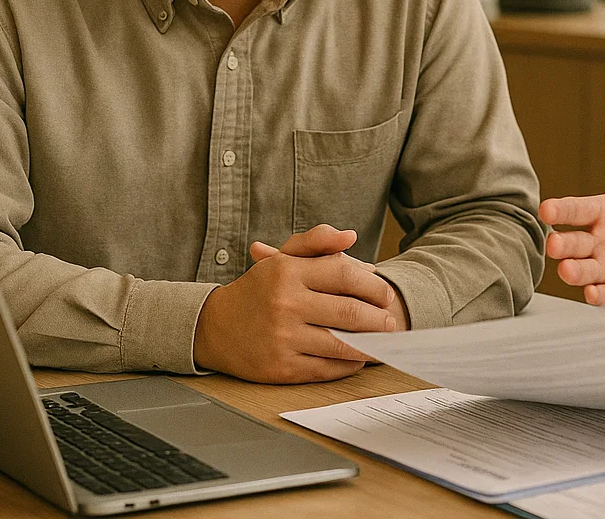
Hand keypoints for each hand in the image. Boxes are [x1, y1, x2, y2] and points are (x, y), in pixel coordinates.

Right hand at [193, 225, 399, 382]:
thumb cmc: (258, 289)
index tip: (386, 295)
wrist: (214, 327)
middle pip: (349, 312)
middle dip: (378, 320)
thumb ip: (317, 241)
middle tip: (390, 323)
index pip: (345, 274)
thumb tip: (351, 237)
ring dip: (369, 346)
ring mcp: (282, 338)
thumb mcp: (283, 258)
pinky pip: (326, 369)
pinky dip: (347, 365)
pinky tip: (355, 359)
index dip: (373, 286)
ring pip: (342, 344)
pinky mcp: (280, 368)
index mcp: (288, 272)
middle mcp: (285, 304)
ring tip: (382, 343)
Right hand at [538, 123, 604, 313]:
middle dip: (561, 245)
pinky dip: (598, 298)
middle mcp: (597, 242)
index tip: (547, 209)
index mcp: (602, 212)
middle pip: (571, 244)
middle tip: (555, 244)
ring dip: (574, 272)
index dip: (561, 209)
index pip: (576, 209)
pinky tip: (596, 294)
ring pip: (582, 272)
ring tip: (570, 270)